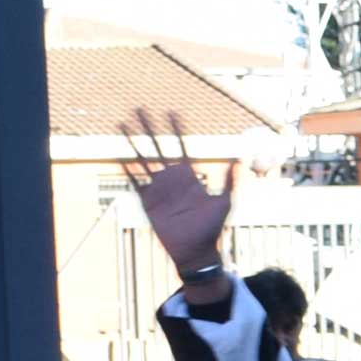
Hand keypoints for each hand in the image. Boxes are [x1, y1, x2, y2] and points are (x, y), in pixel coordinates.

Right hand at [117, 109, 233, 288]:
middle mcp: (172, 179)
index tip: (171, 112)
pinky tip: (119, 156)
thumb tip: (240, 162)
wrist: (195, 251)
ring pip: (143, 159)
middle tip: (140, 109)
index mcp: (190, 176)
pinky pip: (136, 181)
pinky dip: (128, 169)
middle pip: (158, 147)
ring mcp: (159, 188)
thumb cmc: (212, 229)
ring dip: (133, 143)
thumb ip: (231, 182)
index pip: (181, 147)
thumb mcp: (225, 203)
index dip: (176, 130)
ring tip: (124, 125)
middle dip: (149, 128)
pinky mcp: (148, 201)